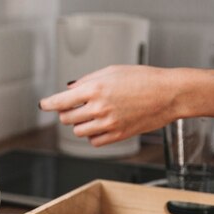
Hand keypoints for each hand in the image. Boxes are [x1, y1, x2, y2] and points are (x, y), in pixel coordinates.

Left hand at [39, 65, 179, 145]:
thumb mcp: (112, 71)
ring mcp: (108, 124)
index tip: (44, 105)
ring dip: (80, 124)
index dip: (48, 104)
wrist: (169, 94)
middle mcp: (99, 108)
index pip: (60, 101)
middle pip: (66, 118)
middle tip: (74, 108)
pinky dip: (93, 135)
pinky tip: (101, 125)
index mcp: (95, 89)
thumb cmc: (144, 79)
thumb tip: (70, 89)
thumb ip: (87, 81)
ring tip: (92, 115)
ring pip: (78, 132)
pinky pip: (94, 142)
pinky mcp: (118, 136)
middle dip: (67, 113)